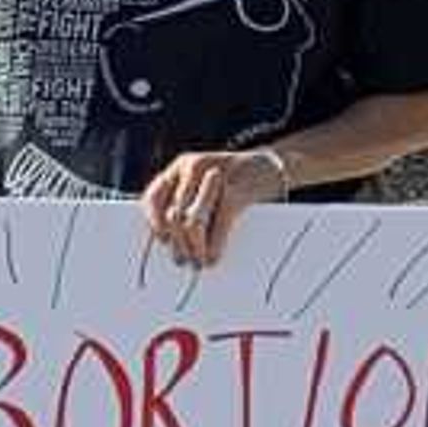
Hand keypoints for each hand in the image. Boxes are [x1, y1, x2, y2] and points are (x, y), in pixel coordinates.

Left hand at [143, 143, 285, 268]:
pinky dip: (214, 246)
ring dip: (192, 248)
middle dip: (177, 243)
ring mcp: (217, 176)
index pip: (154, 196)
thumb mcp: (205, 181)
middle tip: (182, 261)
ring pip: (191, 222)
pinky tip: (213, 257)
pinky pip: (218, 225)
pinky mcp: (237, 190)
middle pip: (173, 214)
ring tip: (197, 261)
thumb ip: (186, 200)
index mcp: (182, 165)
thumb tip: (168, 240)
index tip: (163, 241)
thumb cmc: (236, 179)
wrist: (273, 164)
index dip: (154, 223)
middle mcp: (195, 166)